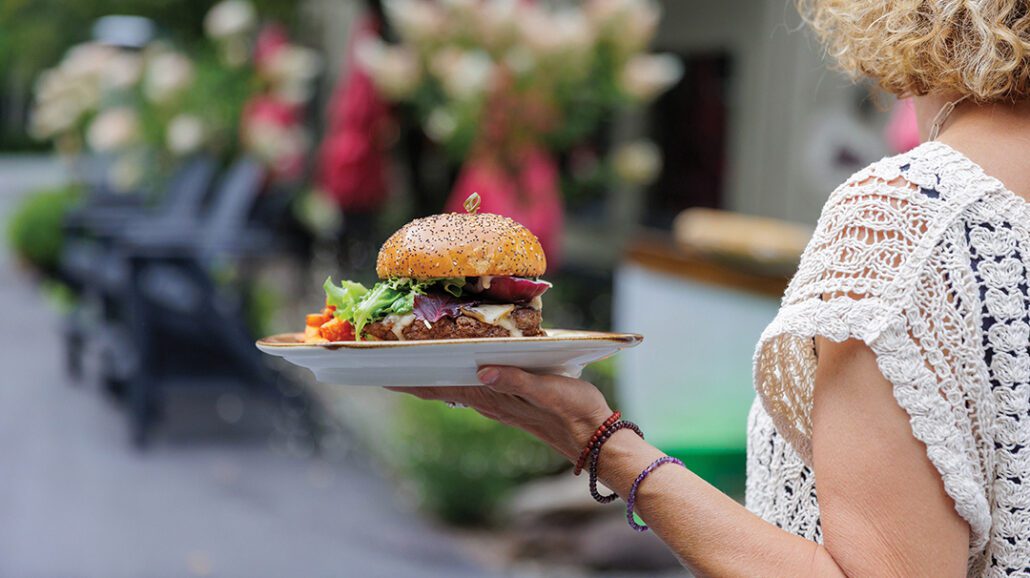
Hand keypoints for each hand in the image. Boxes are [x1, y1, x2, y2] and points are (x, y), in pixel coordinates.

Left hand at [387, 367, 612, 461]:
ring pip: (452, 388)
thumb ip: (517, 379)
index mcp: (493, 397)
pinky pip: (470, 388)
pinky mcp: (510, 401)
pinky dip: (451, 378)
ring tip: (405, 364)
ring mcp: (497, 403)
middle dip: (411, 377)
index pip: (440, 388)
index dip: (410, 381)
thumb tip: (482, 370)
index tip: (380, 373)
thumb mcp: (550, 389)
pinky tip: (449, 370)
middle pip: (439, 388)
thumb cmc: (575, 412)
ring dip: (428, 378)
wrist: (595, 439)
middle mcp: (488, 401)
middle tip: (381, 363)